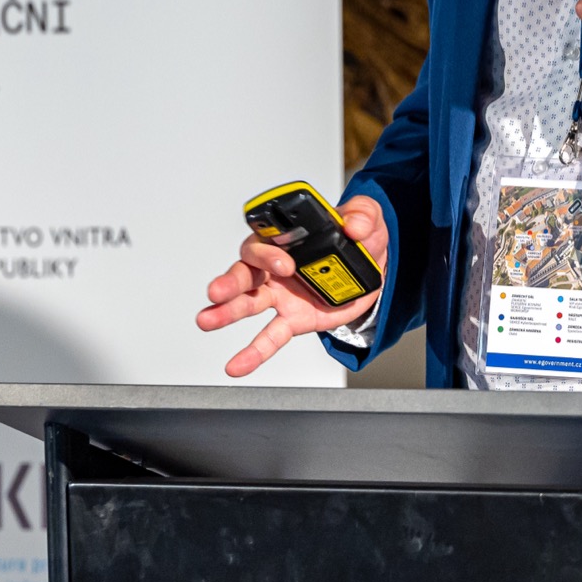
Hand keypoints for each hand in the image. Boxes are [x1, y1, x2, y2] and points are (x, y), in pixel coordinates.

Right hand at [196, 196, 386, 377]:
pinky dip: (253, 353)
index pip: (267, 240)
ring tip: (207, 321)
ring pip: (249, 303)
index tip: (284, 263)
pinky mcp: (292, 319)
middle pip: (247, 271)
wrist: (374, 269)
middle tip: (217, 292)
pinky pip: (270, 337)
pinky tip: (237, 365)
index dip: (269, 251)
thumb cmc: (361, 239)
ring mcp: (281, 295)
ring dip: (227, 312)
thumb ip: (362, 216)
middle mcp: (276, 267)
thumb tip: (354, 225)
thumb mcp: (366, 218)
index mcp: (288, 239)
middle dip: (231, 281)